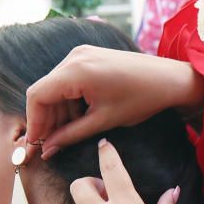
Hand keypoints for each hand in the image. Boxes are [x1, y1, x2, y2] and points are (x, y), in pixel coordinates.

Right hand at [26, 45, 203, 159]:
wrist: (169, 79)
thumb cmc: (142, 98)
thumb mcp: (104, 121)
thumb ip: (71, 134)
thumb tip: (47, 149)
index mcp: (76, 70)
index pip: (38, 96)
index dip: (34, 122)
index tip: (36, 144)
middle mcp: (74, 57)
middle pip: (45, 91)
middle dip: (46, 119)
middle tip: (50, 145)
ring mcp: (81, 54)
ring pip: (55, 87)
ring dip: (58, 111)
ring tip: (67, 134)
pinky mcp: (88, 57)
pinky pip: (68, 80)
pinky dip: (69, 100)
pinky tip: (78, 118)